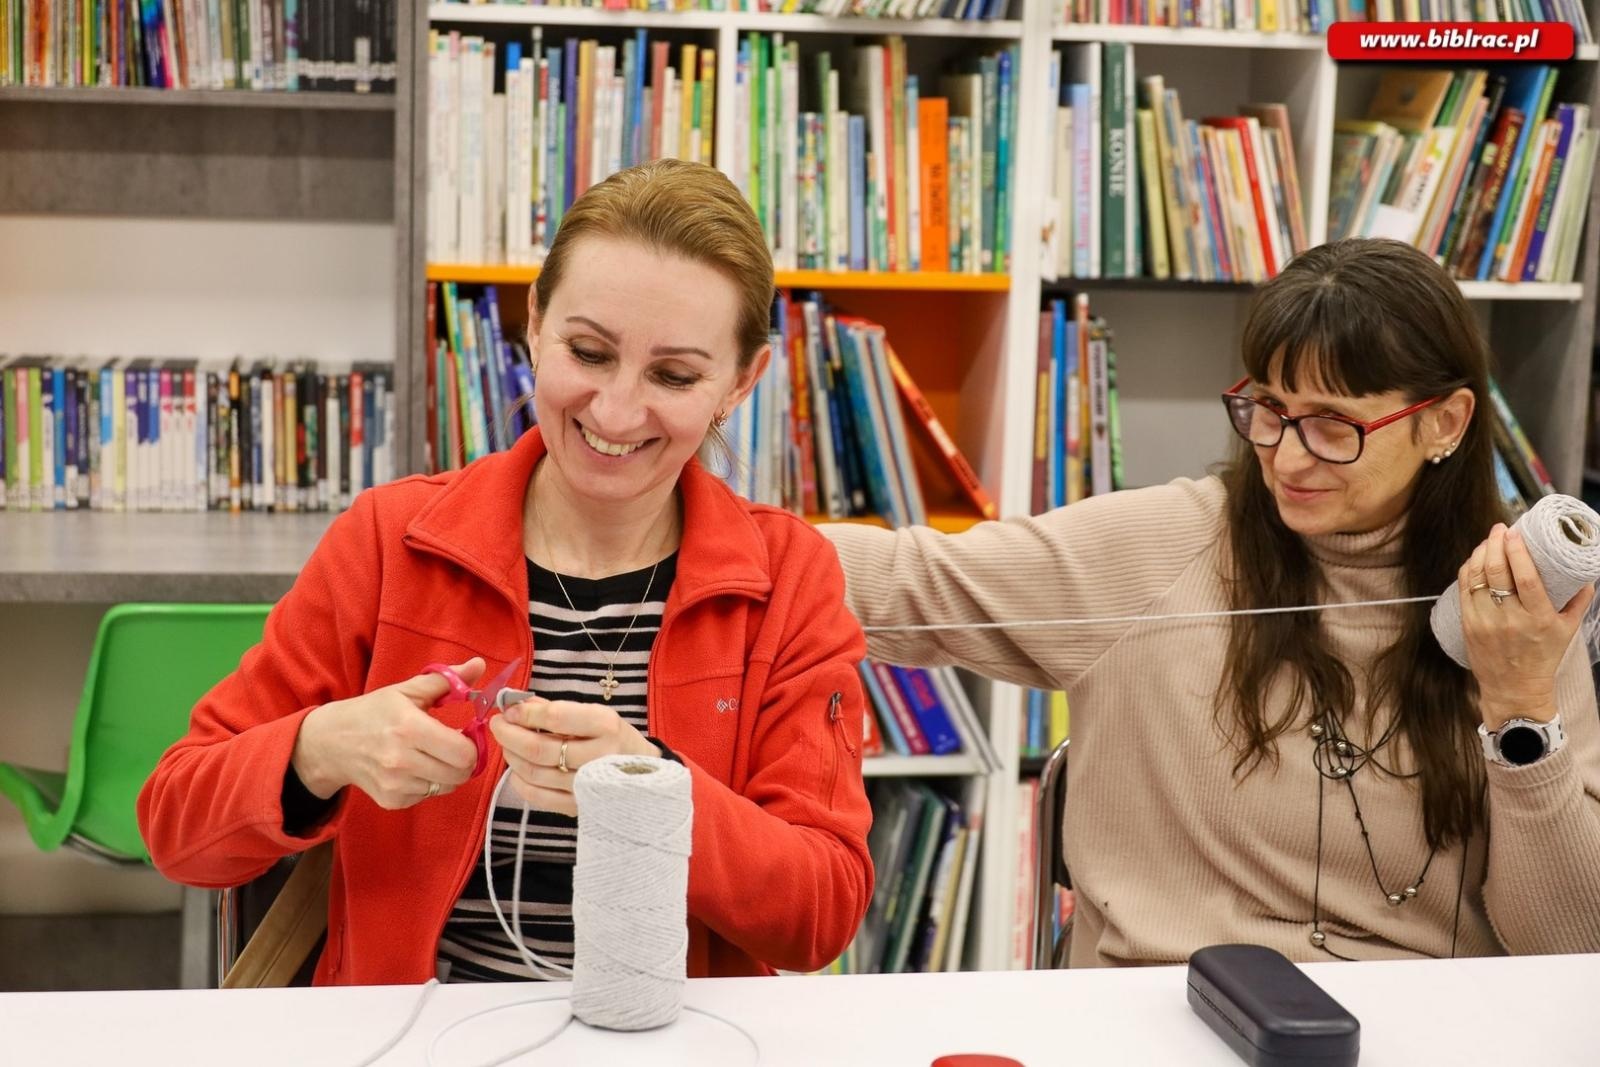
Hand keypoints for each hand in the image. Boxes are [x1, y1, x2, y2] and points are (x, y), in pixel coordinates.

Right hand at [292, 658, 483, 809]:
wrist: (331, 741)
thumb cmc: (373, 712)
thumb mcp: (407, 690)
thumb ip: (446, 679)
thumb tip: (479, 665)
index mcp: (409, 728)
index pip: (464, 752)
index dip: (473, 744)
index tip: (465, 733)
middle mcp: (401, 760)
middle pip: (460, 774)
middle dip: (465, 760)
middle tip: (453, 746)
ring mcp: (395, 784)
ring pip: (447, 786)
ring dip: (447, 772)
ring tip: (432, 755)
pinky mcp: (391, 800)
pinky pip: (428, 796)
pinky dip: (429, 783)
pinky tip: (414, 767)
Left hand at [489, 697, 661, 816]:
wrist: (644, 775)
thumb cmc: (613, 739)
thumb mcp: (593, 715)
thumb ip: (554, 709)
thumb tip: (515, 703)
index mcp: (606, 726)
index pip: (556, 717)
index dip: (526, 713)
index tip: (509, 709)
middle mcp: (599, 757)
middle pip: (540, 749)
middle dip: (509, 735)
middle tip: (497, 724)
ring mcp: (589, 786)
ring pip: (535, 773)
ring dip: (512, 756)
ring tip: (507, 744)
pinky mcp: (579, 807)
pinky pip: (538, 797)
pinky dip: (520, 782)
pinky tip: (517, 769)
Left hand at [1458, 524, 1594, 729]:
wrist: (1514, 689)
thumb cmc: (1543, 657)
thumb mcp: (1568, 630)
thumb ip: (1579, 601)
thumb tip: (1586, 574)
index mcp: (1538, 619)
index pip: (1525, 578)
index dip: (1517, 552)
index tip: (1514, 532)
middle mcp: (1510, 619)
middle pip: (1497, 573)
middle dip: (1495, 544)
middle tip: (1499, 529)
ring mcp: (1485, 622)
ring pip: (1476, 578)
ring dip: (1480, 553)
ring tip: (1489, 540)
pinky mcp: (1468, 625)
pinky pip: (1464, 590)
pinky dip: (1468, 570)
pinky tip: (1475, 559)